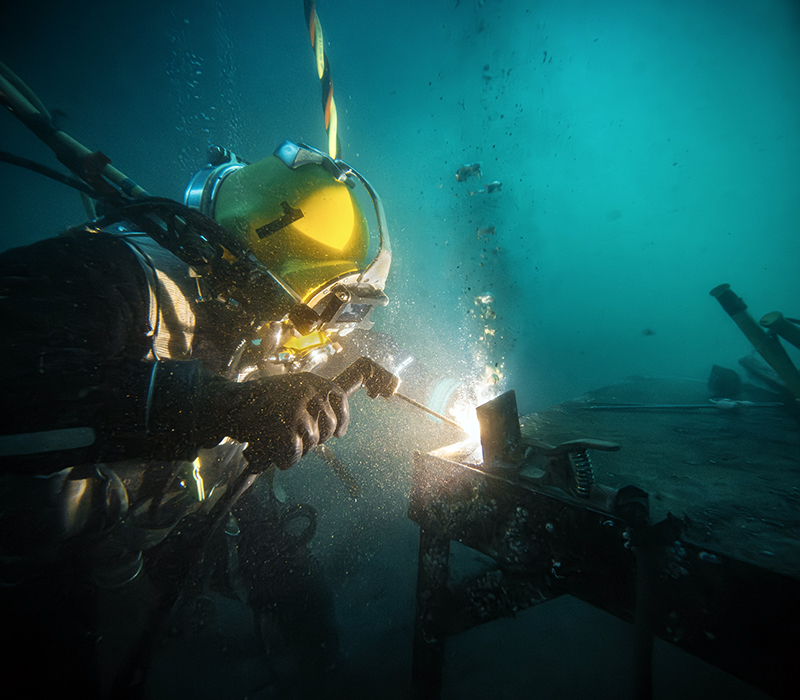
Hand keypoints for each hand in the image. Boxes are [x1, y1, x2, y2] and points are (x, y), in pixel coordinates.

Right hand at [219, 373, 348, 469]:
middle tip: (295, 439)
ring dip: (297, 449)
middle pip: (329, 425)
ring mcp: (298, 409)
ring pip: (312, 442)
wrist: (227, 405)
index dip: (343, 419)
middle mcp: (308, 391)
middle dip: (317, 439)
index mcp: (310, 380)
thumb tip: (333, 424)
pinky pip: (295, 453)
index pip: (340, 398)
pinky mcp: (287, 428)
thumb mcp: (286, 390)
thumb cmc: (255, 402)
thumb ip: (308, 401)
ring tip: (276, 441)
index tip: (339, 434)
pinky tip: (273, 454)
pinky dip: (285, 459)